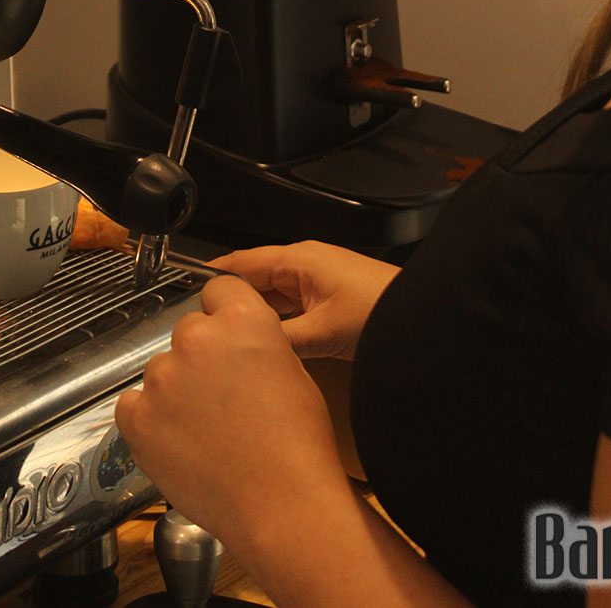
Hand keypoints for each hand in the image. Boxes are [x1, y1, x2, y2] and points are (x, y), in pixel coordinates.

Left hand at [115, 274, 350, 546]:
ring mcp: (163, 377)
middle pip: (188, 332)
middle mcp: (198, 337)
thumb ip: (254, 344)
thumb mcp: (290, 370)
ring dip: (175, 392)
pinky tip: (177, 440)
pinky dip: (148, 419)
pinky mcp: (138, 417)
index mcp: (242, 318)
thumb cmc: (296, 446)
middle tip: (219, 397)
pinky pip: (132, 405)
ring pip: (161, 371)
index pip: (217, 288)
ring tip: (205, 431)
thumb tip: (235, 348)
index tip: (222, 334)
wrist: (282, 504)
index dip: (222, 313)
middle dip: (200, 358)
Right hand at [207, 240, 399, 358]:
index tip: (188, 294)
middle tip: (208, 329)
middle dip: (233, 304)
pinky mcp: (328, 300)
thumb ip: (280, 341)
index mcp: (298, 260)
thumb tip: (250, 349)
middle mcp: (304, 265)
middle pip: (254, 282)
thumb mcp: (321, 332)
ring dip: (256, 316)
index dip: (214, 279)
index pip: (241, 263)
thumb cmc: (379, 311)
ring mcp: (316, 282)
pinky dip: (277, 323)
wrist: (422, 320)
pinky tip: (268, 344)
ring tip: (232, 339)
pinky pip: (291, 308)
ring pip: (272, 297)